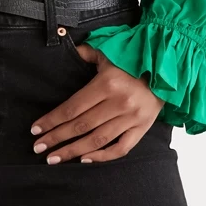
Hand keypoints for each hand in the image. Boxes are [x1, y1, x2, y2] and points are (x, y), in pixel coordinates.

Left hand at [29, 43, 164, 163]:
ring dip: (73, 151)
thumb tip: (64, 46)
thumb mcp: (108, 51)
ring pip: (97, 140)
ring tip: (55, 158)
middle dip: (57, 138)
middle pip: (81, 126)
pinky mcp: (143, 128)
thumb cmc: (133, 58)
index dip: (52, 120)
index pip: (73, 108)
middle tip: (39, 149)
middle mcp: (119, 103)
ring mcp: (132, 118)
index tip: (36, 130)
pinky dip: (103, 156)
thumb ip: (85, 53)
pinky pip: (121, 148)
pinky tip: (85, 159)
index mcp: (107, 84)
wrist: (169, 66)